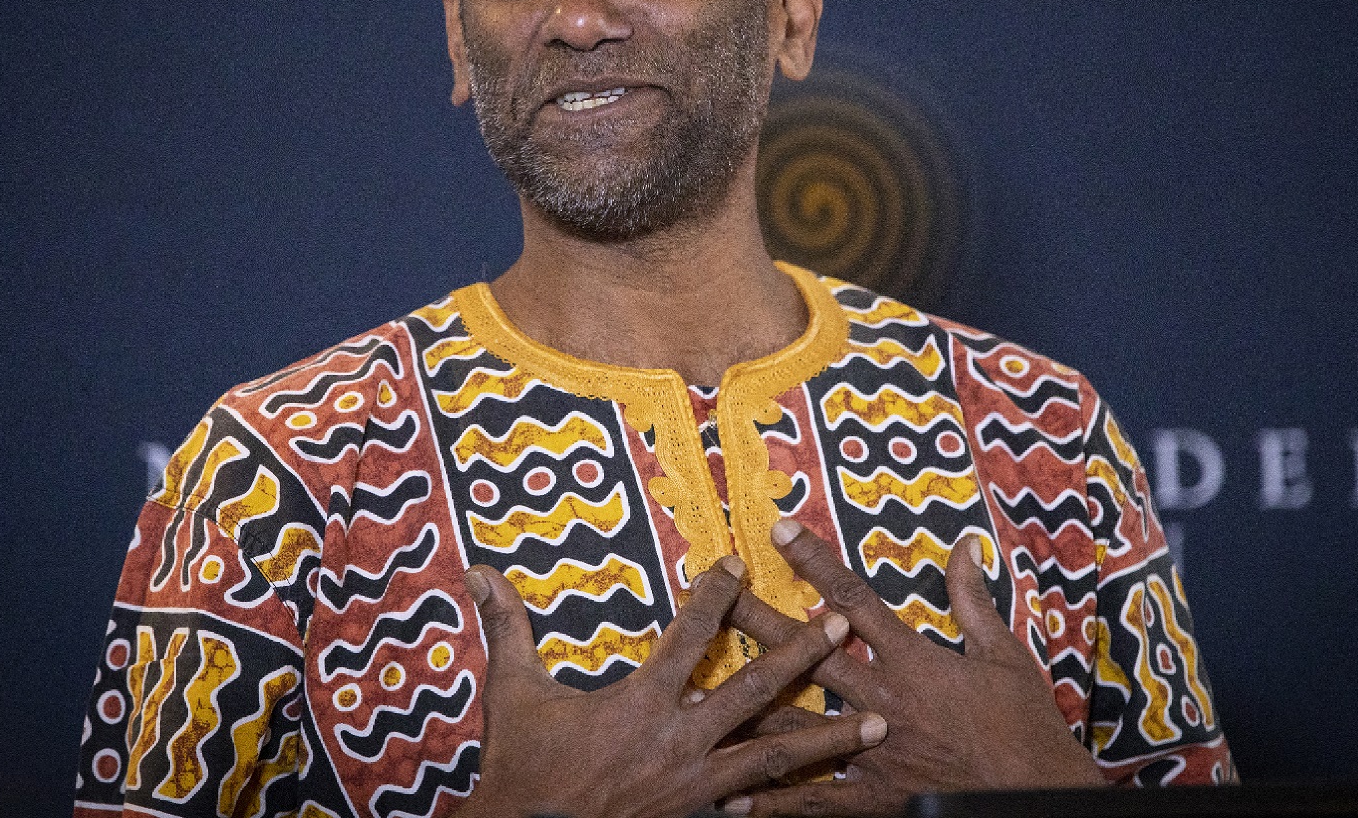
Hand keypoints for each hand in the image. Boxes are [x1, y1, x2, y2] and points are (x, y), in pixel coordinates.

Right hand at [453, 554, 888, 817]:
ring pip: (775, 755)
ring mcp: (694, 785)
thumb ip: (507, 628)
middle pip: (754, 691)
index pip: (688, 636)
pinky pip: (757, 802)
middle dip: (803, 655)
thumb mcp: (513, 693)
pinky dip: (795, 796)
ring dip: (829, 737)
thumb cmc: (523, 769)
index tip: (738, 564)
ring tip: (877, 724)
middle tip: (844, 625)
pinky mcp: (697, 815)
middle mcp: (677, 742)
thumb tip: (479, 571)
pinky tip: (831, 790)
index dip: (714, 596)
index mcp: (639, 704)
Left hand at [723, 521, 1104, 815]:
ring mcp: (871, 752)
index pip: (853, 597)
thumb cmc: (1026, 728)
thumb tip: (966, 546)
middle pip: (805, 653)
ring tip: (695, 699)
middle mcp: (881, 701)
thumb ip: (974, 600)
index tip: (779, 528)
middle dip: (757, 621)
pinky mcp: (874, 798)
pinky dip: (773, 800)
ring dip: (743, 710)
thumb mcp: (1005, 655)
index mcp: (912, 660)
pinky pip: (814, 800)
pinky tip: (732, 798)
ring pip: (794, 724)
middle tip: (716, 596)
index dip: (814, 560)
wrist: (1039, 797)